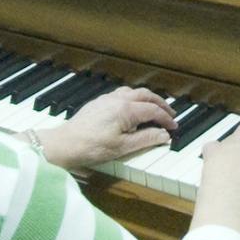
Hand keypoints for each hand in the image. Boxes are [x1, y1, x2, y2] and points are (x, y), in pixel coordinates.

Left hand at [36, 85, 178, 168]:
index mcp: (126, 109)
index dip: (166, 119)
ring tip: (153, 109)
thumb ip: (146, 139)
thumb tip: (164, 135)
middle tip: (170, 114)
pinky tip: (132, 109)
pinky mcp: (98, 103)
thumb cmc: (93, 147)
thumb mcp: (123, 147)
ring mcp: (107, 99)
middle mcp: (118, 99)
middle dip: (160, 104)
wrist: (65, 144)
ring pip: (132, 92)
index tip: (174, 127)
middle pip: (145, 95)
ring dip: (146, 98)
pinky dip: (133, 98)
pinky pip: (121, 94)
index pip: (153, 111)